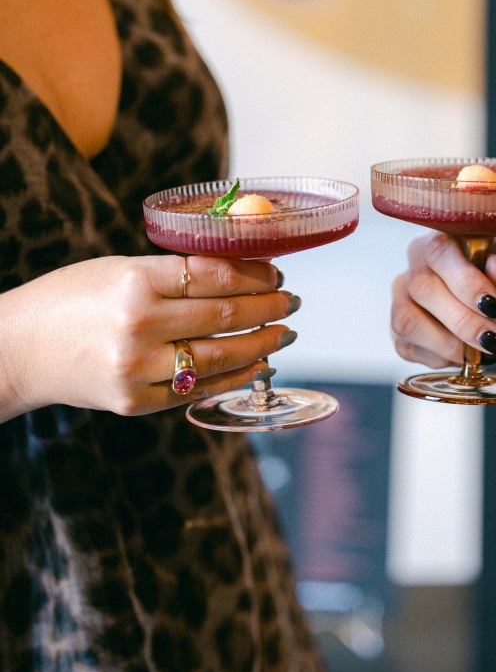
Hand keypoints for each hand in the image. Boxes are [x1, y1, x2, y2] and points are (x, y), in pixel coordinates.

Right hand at [1, 254, 298, 420]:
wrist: (17, 349)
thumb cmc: (68, 299)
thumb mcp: (116, 268)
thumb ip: (172, 273)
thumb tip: (240, 273)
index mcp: (134, 281)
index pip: (213, 275)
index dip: (254, 274)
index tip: (277, 272)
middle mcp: (138, 325)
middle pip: (224, 316)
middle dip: (269, 307)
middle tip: (292, 301)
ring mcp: (137, 369)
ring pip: (220, 358)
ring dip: (262, 344)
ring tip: (284, 333)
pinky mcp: (134, 402)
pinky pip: (197, 391)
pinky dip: (234, 378)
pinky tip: (256, 365)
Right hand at [390, 232, 495, 369]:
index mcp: (443, 241)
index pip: (439, 251)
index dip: (464, 281)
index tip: (494, 307)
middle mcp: (415, 264)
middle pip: (422, 288)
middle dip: (462, 321)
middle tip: (493, 340)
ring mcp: (401, 296)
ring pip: (406, 321)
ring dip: (447, 343)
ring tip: (479, 351)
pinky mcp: (397, 328)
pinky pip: (407, 347)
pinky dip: (439, 357)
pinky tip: (463, 353)